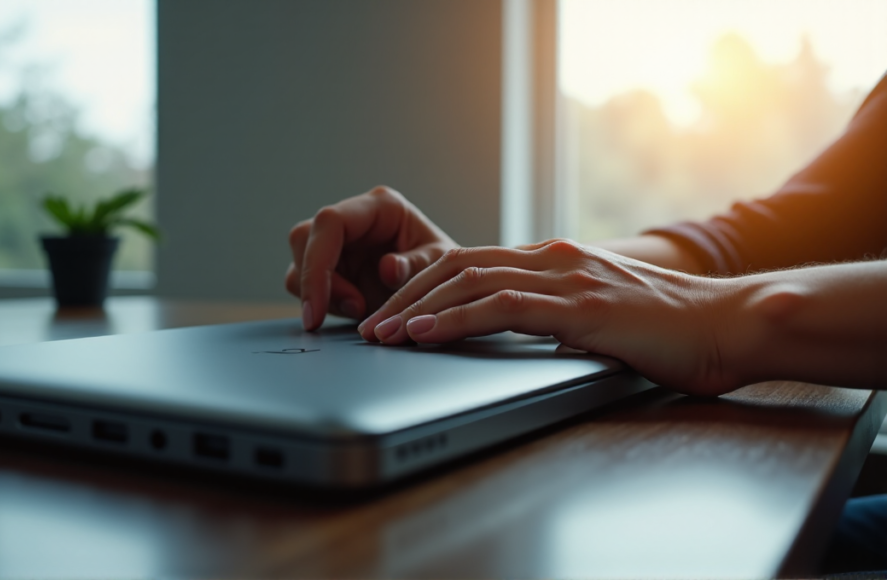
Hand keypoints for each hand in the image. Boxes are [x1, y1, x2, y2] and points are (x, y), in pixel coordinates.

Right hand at [286, 186, 457, 329]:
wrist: (448, 291)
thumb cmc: (448, 272)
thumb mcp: (442, 270)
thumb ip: (417, 267)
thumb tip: (388, 268)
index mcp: (381, 207)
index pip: (330, 222)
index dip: (316, 263)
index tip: (317, 307)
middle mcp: (354, 219)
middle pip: (304, 239)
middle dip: (316, 282)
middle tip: (354, 310)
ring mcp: (340, 243)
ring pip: (300, 264)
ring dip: (322, 295)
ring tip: (362, 311)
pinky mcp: (333, 266)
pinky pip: (307, 283)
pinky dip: (324, 303)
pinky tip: (356, 311)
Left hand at [357, 239, 741, 395]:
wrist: (729, 324)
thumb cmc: (668, 329)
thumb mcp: (597, 317)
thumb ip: (556, 316)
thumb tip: (521, 334)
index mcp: (555, 260)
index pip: (471, 263)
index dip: (424, 286)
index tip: (391, 313)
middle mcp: (554, 258)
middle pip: (458, 266)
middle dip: (406, 296)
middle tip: (370, 326)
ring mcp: (567, 277)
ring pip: (471, 280)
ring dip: (418, 308)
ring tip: (382, 333)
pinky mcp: (582, 306)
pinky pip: (504, 306)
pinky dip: (457, 319)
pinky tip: (426, 332)